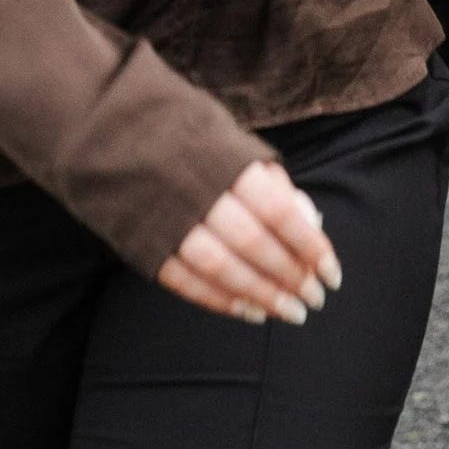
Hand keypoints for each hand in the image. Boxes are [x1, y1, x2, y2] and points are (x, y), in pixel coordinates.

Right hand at [158, 158, 341, 322]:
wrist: (116, 136)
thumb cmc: (193, 142)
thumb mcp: (237, 146)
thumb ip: (274, 184)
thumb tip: (310, 224)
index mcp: (230, 166)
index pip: (281, 213)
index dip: (310, 247)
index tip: (332, 274)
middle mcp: (201, 195)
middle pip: (254, 246)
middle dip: (290, 278)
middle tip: (315, 300)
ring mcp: (170, 222)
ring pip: (221, 269)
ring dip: (260, 296)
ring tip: (289, 313)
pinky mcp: (146, 245)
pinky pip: (186, 282)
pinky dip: (219, 300)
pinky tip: (247, 311)